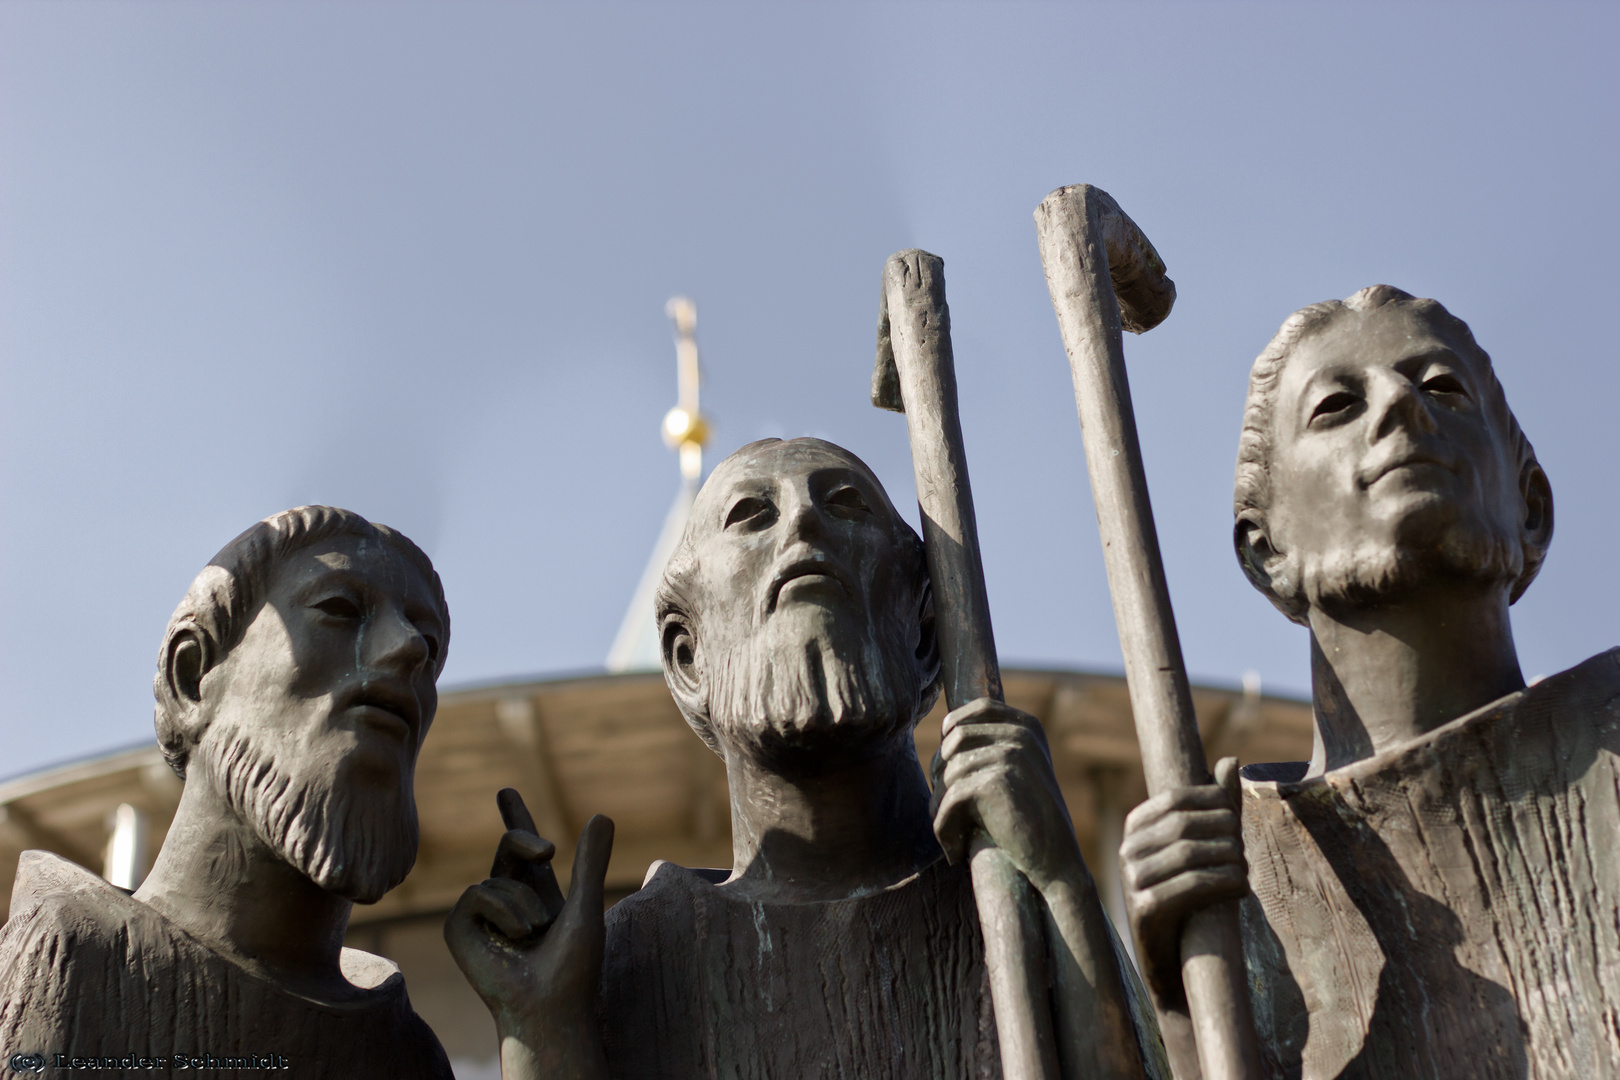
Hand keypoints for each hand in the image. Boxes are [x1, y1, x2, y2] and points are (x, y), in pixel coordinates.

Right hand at [444, 789, 614, 1048]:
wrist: (549, 1006)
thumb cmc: (573, 967)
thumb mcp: (586, 906)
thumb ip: (591, 862)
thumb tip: (603, 814)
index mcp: (540, 895)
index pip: (525, 851)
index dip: (516, 820)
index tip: (505, 792)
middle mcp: (509, 900)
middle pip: (508, 845)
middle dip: (521, 835)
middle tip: (547, 850)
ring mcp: (482, 914)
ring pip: (498, 873)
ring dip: (525, 902)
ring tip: (536, 933)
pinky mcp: (460, 927)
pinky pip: (478, 892)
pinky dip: (503, 911)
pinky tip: (515, 938)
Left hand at [930, 697, 1080, 892]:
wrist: (1057, 862)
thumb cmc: (1030, 821)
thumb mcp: (1018, 772)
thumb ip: (992, 747)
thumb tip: (944, 728)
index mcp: (1029, 727)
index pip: (980, 708)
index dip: (954, 726)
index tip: (944, 759)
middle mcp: (1021, 734)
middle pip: (955, 739)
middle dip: (940, 774)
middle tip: (944, 808)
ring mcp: (1010, 755)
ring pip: (948, 772)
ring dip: (941, 808)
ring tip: (952, 832)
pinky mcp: (995, 781)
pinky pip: (949, 800)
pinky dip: (944, 828)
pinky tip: (955, 851)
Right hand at [1119, 756, 1246, 1006]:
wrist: (1172, 960)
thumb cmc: (1190, 896)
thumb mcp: (1200, 848)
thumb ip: (1215, 806)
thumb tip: (1231, 759)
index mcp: (1135, 828)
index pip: (1178, 798)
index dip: (1214, 803)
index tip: (1237, 822)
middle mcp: (1127, 850)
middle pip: (1185, 825)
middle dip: (1224, 833)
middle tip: (1245, 850)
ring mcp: (1131, 880)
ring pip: (1190, 854)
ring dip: (1229, 860)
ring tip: (1244, 872)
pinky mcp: (1144, 910)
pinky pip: (1190, 886)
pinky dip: (1223, 883)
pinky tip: (1241, 889)